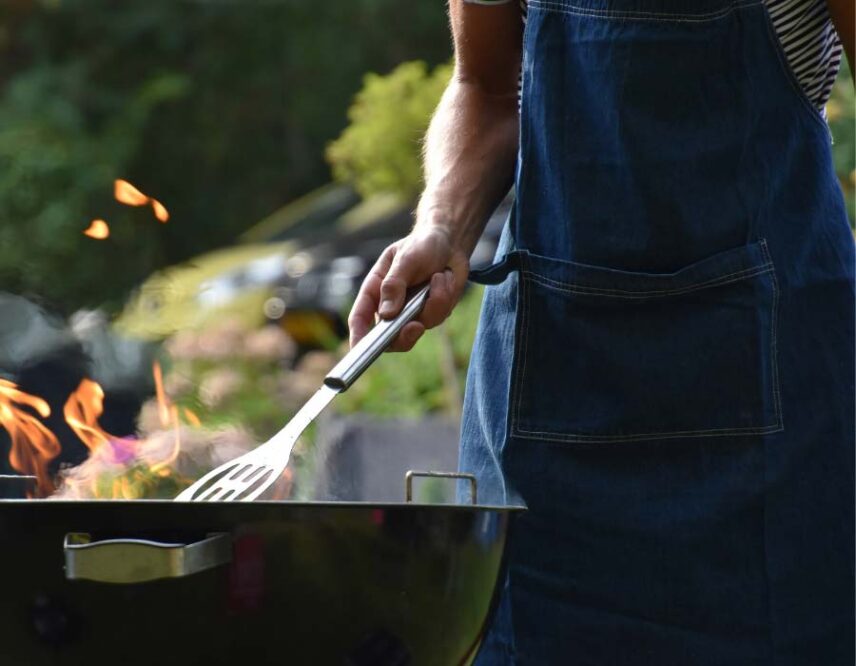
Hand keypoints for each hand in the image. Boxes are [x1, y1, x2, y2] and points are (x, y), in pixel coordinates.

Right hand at [348, 226, 469, 350]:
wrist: (450, 243)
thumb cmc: (421, 245)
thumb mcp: (404, 259)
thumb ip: (394, 285)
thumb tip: (387, 314)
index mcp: (375, 291)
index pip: (360, 318)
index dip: (358, 337)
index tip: (359, 350)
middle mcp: (391, 306)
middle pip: (389, 337)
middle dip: (404, 336)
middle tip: (416, 326)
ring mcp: (411, 312)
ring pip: (419, 326)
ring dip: (434, 302)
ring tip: (439, 276)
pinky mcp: (431, 313)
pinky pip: (438, 317)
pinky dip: (445, 297)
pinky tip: (445, 279)